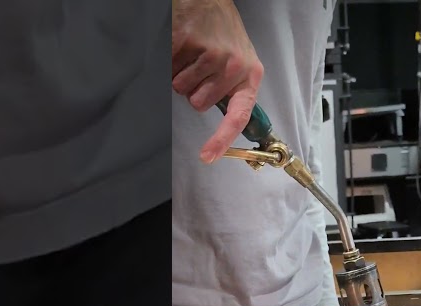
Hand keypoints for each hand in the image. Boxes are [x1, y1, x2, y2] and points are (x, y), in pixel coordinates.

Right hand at [172, 0, 264, 162]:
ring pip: (181, 88)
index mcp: (250, 75)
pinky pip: (169, 69)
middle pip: (198, 104)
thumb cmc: (223, 33)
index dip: (221, 140)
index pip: (238, 116)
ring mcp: (212, 55)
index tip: (208, 156)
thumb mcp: (240, 63)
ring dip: (181, 73)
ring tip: (193, 53)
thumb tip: (231, 128)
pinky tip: (183, 45)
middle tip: (201, 67)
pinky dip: (171, 61)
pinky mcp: (189, 43)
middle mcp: (234, 66)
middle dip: (194, 89)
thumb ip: (234, 92)